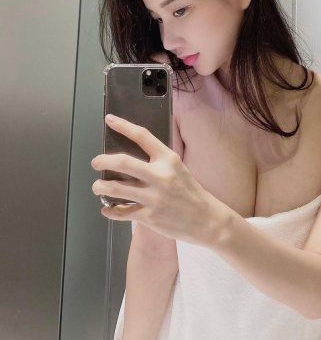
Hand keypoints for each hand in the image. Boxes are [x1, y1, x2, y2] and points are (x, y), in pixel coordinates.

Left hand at [91, 114, 230, 246]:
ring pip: (116, 189)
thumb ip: (157, 161)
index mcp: (168, 159)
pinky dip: (110, 210)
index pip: (142, 136)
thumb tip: (129, 158)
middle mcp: (160, 176)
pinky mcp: (150, 217)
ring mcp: (154, 197)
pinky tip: (107, 208)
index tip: (110, 119)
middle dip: (103, 161)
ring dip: (101, 186)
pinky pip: (122, 212)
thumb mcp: (178, 168)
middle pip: (123, 163)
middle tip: (95, 162)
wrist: (206, 219)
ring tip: (97, 186)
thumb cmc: (190, 192)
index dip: (123, 126)